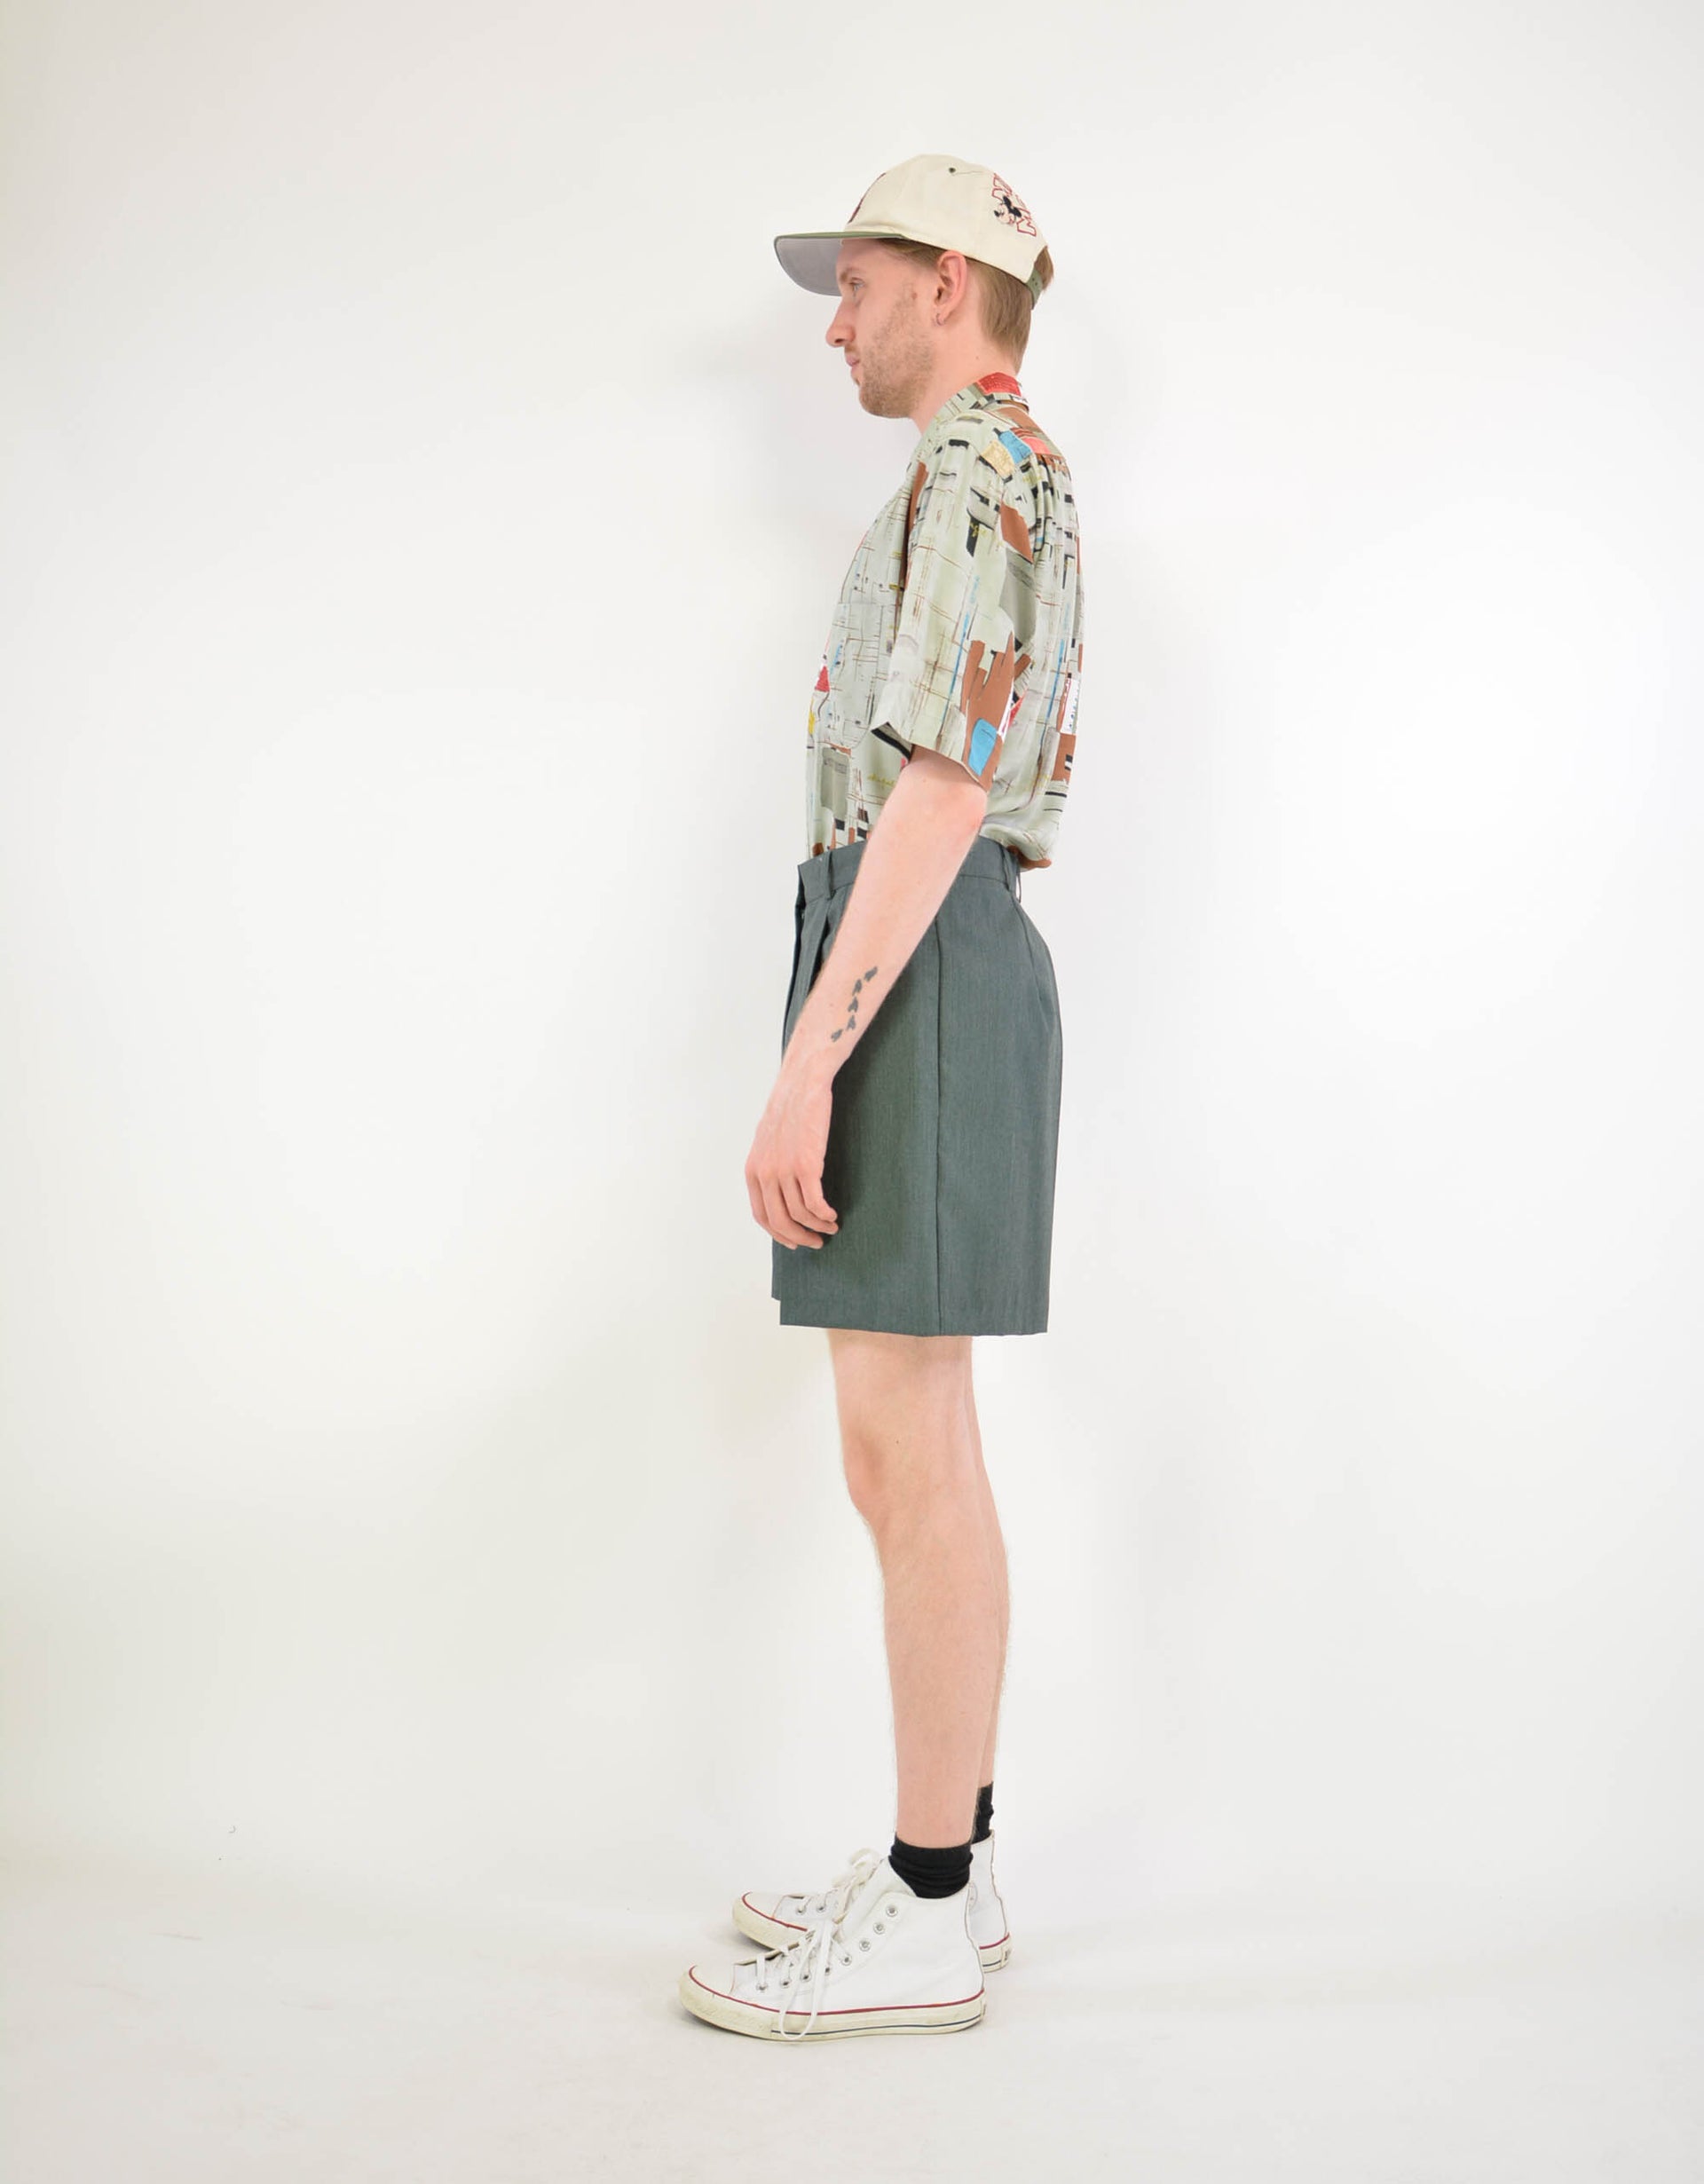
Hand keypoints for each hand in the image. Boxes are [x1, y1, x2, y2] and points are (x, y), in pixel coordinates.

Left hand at [746, 1054, 839, 1248]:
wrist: (802, 1082)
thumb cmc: (790, 1108)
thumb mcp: (769, 1140)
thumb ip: (770, 1165)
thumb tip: (779, 1189)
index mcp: (753, 1169)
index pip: (761, 1215)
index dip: (779, 1233)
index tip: (795, 1241)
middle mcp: (764, 1173)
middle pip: (779, 1221)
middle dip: (799, 1237)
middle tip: (817, 1242)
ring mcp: (784, 1170)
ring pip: (800, 1215)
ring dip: (818, 1227)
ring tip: (831, 1226)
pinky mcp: (806, 1164)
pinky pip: (815, 1203)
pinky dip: (825, 1215)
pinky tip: (833, 1214)